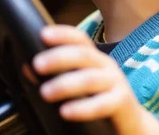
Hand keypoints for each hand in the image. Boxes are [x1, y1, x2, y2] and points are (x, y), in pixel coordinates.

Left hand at [33, 25, 158, 134]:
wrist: (131, 124)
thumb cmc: (98, 100)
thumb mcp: (77, 85)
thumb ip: (54, 75)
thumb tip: (27, 68)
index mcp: (93, 57)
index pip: (79, 39)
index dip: (62, 34)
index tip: (42, 34)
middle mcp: (106, 65)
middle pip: (82, 55)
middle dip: (58, 57)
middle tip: (37, 65)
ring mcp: (116, 82)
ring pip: (90, 79)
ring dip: (65, 84)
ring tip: (45, 92)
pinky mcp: (123, 103)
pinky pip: (103, 104)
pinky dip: (82, 108)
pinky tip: (65, 112)